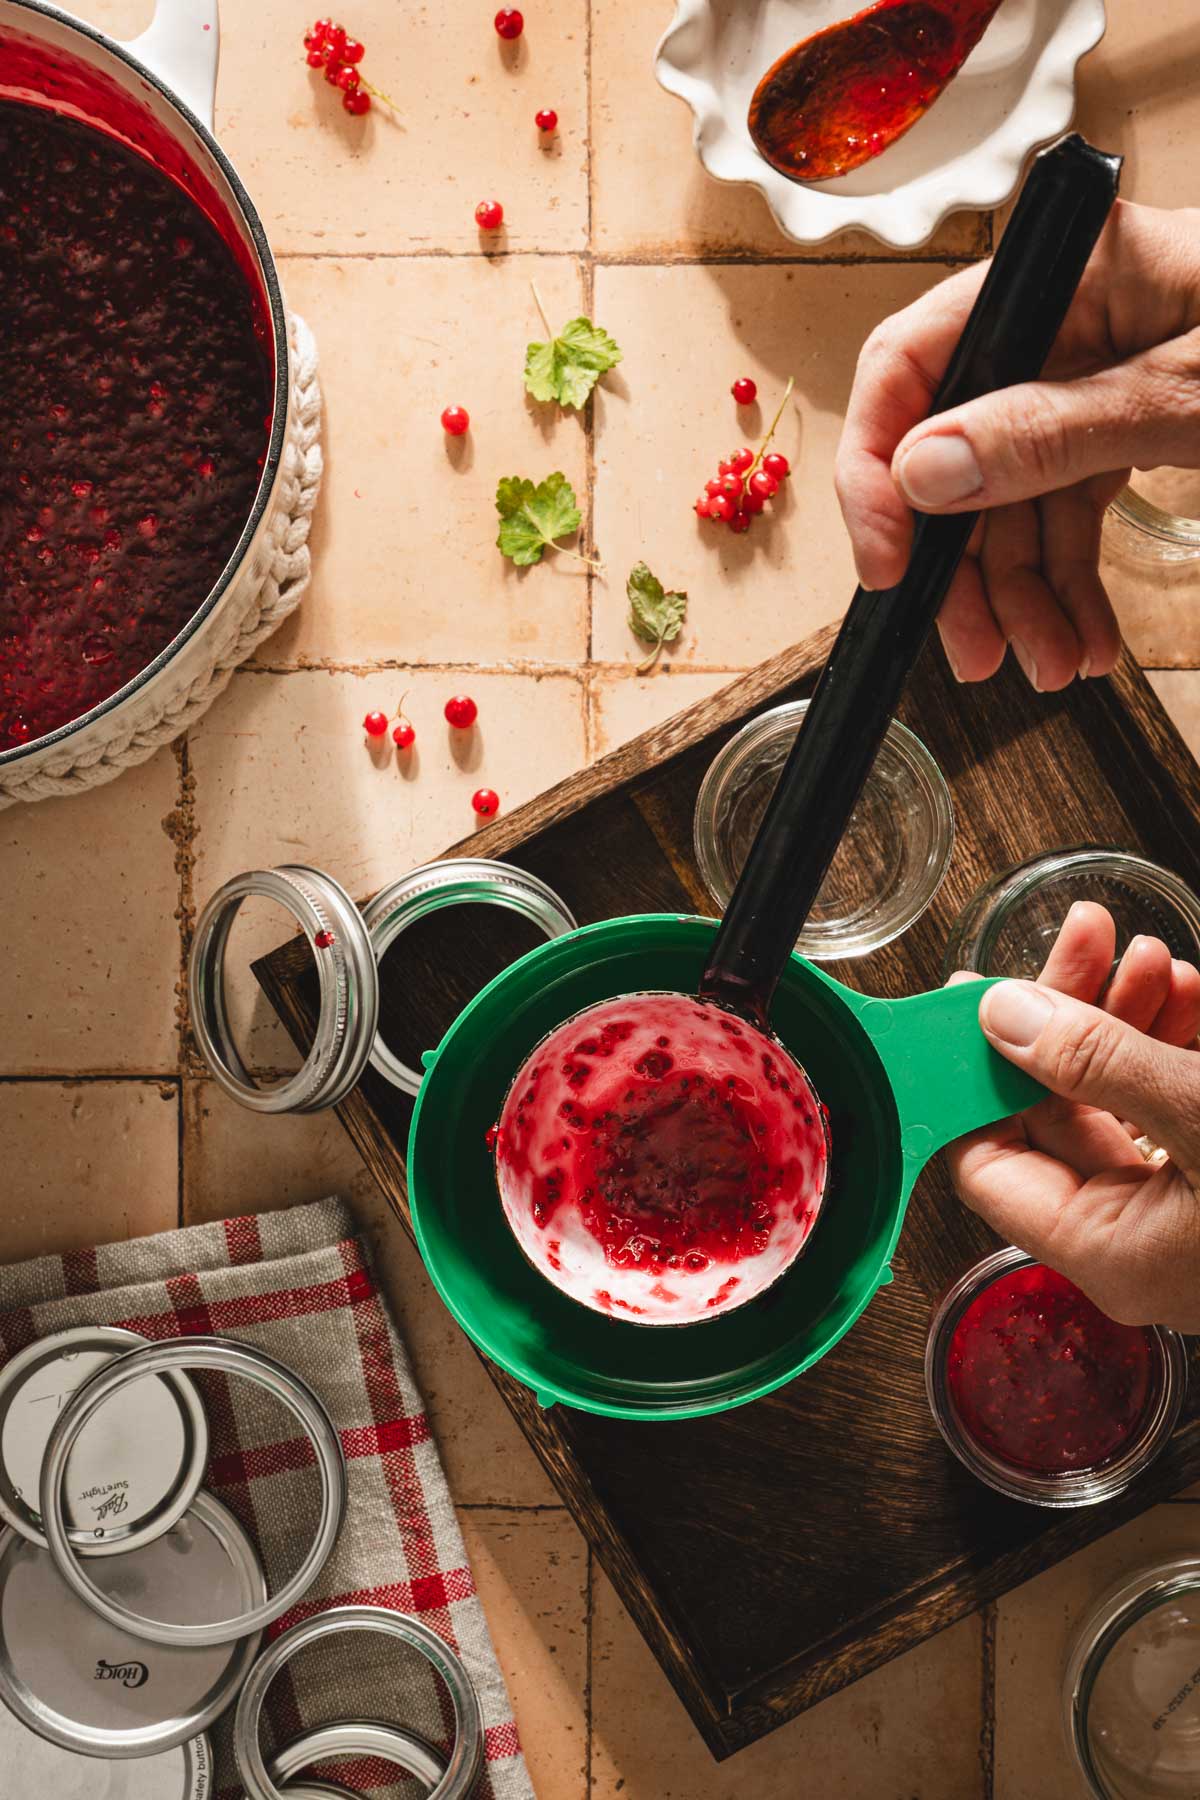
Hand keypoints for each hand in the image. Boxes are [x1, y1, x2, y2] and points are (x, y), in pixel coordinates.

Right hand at [834, 202, 1199, 689]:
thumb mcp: (1195, 402)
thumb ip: (1054, 433)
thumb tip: (922, 471)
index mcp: (1074, 276)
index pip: (914, 358)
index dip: (880, 467)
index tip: (890, 567)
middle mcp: (1070, 322)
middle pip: (955, 448)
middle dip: (965, 566)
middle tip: (974, 655)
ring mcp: (1096, 375)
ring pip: (1009, 499)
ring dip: (1022, 597)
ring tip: (1052, 671)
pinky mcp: (1126, 425)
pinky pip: (1065, 512)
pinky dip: (1068, 586)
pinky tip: (1081, 643)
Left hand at [946, 901, 1199, 1329]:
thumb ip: (1100, 1063)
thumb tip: (1002, 1016)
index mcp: (1105, 1252)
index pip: (986, 1165)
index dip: (971, 1078)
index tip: (974, 996)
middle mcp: (1133, 1241)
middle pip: (1055, 1113)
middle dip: (1069, 1017)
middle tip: (1088, 936)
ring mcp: (1182, 1214)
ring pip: (1119, 1100)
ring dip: (1130, 1018)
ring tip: (1154, 955)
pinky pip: (1173, 1109)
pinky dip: (1176, 1046)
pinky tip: (1195, 992)